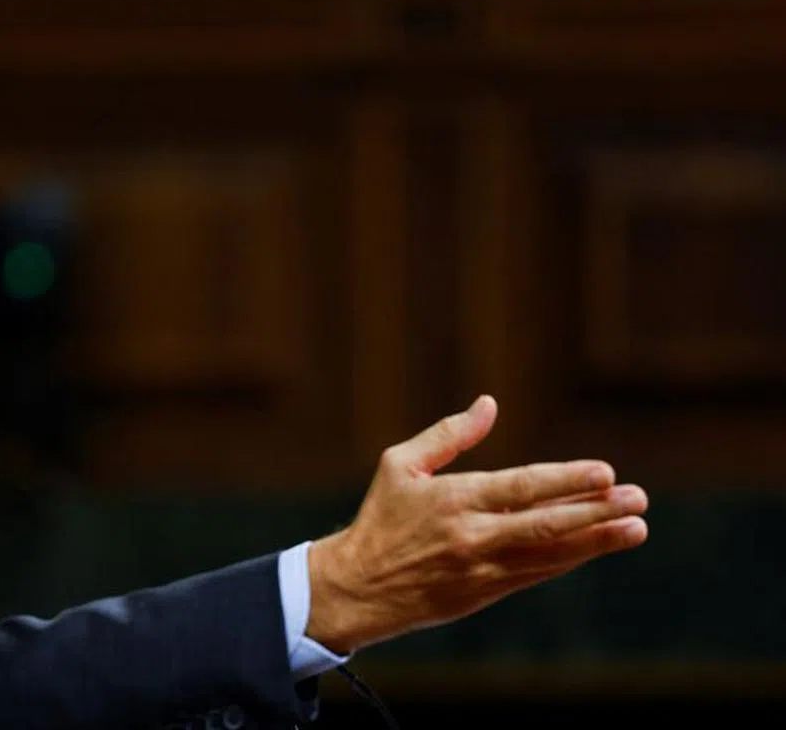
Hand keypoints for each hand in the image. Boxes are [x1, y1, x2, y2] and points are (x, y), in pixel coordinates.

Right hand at [306, 395, 647, 653]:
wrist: (358, 588)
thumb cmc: (380, 519)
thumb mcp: (400, 465)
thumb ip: (448, 436)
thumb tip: (489, 405)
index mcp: (454, 499)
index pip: (522, 488)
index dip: (567, 481)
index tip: (606, 473)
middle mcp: (474, 536)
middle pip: (546, 524)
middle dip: (597, 512)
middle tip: (639, 501)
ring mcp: (483, 569)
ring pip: (551, 554)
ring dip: (597, 541)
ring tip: (637, 528)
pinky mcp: (486, 593)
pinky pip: (537, 574)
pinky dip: (570, 559)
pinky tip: (597, 547)